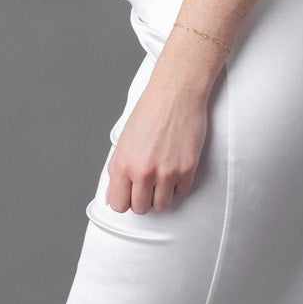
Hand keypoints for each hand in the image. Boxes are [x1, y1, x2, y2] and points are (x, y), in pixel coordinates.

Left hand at [106, 43, 219, 212]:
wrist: (175, 95)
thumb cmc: (149, 112)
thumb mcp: (124, 142)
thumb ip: (119, 169)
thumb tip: (115, 193)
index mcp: (123, 165)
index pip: (118, 204)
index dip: (124, 201)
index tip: (129, 195)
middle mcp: (143, 172)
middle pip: (141, 208)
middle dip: (143, 200)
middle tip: (147, 186)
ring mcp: (167, 172)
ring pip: (162, 206)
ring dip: (161, 195)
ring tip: (162, 178)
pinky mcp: (187, 169)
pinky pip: (181, 192)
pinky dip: (179, 185)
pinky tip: (175, 168)